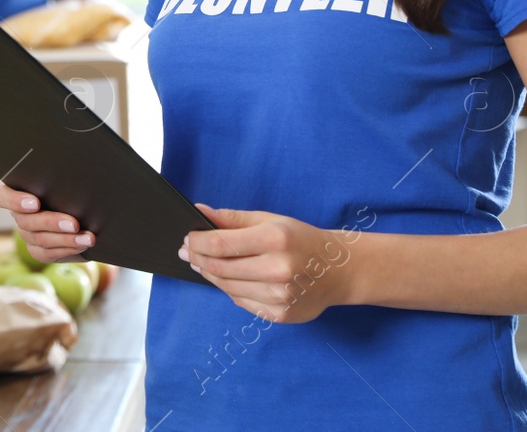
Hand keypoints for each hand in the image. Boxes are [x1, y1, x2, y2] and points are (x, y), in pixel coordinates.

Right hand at [0, 183, 94, 260]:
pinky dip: (68, 248)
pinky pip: (48, 253)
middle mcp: (18, 214)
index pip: (1, 196)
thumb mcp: (63, 177)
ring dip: (66, 238)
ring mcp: (26, 234)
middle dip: (51, 222)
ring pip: (39, 239)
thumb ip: (58, 175)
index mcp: (16, 190)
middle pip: (25, 221)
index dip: (14, 201)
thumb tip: (73, 171)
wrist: (83, 210)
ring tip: (87, 237)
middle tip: (74, 223)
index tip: (35, 202)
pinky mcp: (38, 250)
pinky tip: (83, 244)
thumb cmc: (70, 183)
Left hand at [180, 204, 353, 323]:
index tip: (187, 239)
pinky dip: (229, 289)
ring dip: (209, 275)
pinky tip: (227, 279)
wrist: (339, 270)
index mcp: (275, 239)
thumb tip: (199, 211)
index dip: (197, 242)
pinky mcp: (280, 314)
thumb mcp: (271, 220)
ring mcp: (279, 295)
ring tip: (202, 264)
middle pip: (220, 268)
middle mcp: (278, 269)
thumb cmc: (301, 240)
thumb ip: (233, 218)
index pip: (220, 244)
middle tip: (187, 252)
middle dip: (198, 258)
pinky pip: (241, 302)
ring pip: (227, 287)